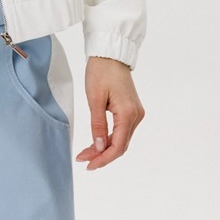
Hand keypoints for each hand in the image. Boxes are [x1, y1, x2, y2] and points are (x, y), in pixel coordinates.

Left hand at [75, 56, 144, 170]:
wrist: (110, 54)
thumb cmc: (101, 71)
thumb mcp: (94, 98)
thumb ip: (98, 125)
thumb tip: (100, 148)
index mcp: (128, 113)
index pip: (118, 146)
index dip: (103, 159)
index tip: (88, 165)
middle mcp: (136, 116)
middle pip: (120, 145)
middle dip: (102, 155)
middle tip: (83, 159)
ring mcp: (136, 113)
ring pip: (121, 139)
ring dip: (105, 148)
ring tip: (86, 153)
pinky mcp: (131, 109)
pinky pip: (122, 130)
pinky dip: (109, 138)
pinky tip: (97, 142)